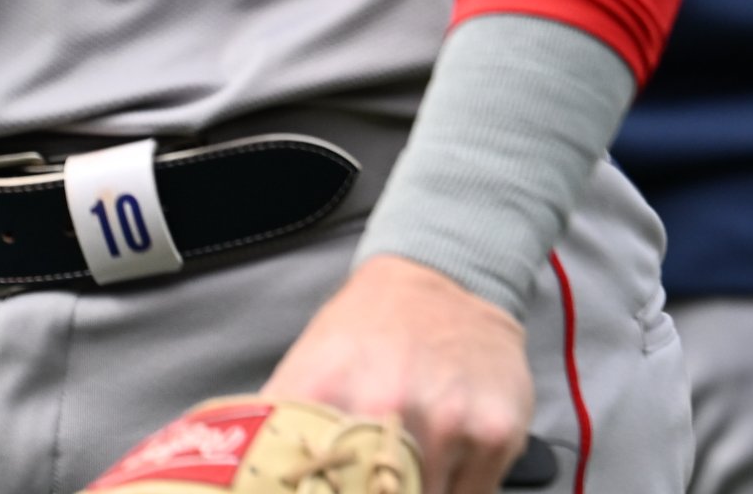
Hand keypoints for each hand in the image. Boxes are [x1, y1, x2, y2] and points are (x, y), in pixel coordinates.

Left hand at [265, 255, 531, 493]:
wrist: (448, 280)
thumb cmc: (366, 335)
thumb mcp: (303, 374)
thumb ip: (274, 435)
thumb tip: (253, 482)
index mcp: (326, 397)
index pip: (310, 490)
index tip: (331, 488)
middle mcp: (390, 409)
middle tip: (370, 482)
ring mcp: (451, 423)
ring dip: (414, 493)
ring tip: (403, 470)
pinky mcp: (499, 432)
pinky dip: (455, 492)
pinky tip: (444, 463)